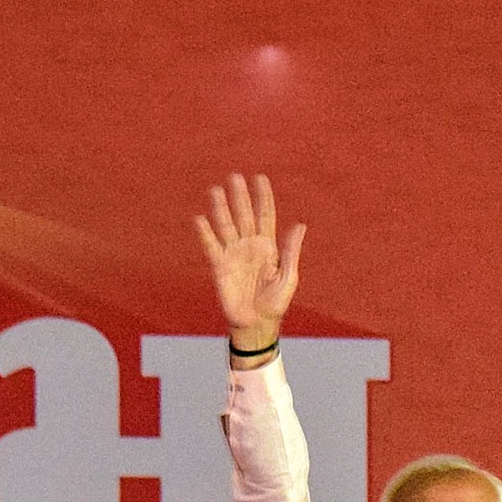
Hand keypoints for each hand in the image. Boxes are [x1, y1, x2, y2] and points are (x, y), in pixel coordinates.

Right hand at [194, 174, 305, 353]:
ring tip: (216, 190)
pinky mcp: (220, 267)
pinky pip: (211, 246)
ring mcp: (233, 254)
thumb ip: (290, 251)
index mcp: (268, 246)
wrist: (256, 325)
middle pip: (243, 215)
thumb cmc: (275, 303)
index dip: (263, 197)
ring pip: (226, 225)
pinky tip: (200, 219)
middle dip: (240, 196)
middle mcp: (249, 246)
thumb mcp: (288, 277)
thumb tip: (300, 225)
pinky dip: (205, 233)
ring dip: (221, 208)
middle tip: (234, 177)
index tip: (260, 178)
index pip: (265, 215)